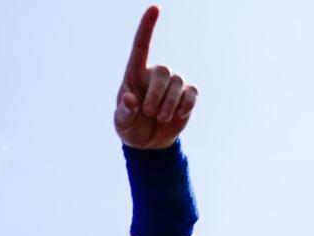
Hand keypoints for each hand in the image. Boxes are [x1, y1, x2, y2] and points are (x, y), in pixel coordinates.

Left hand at [114, 5, 197, 149]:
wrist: (149, 144)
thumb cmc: (131, 128)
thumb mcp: (122, 124)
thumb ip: (124, 112)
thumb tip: (129, 99)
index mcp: (135, 74)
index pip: (141, 46)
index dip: (147, 27)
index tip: (155, 8)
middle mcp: (155, 75)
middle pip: (163, 71)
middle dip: (157, 94)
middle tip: (150, 113)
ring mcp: (173, 84)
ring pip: (178, 82)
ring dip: (169, 104)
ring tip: (161, 118)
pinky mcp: (187, 96)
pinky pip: (191, 93)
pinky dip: (185, 106)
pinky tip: (177, 116)